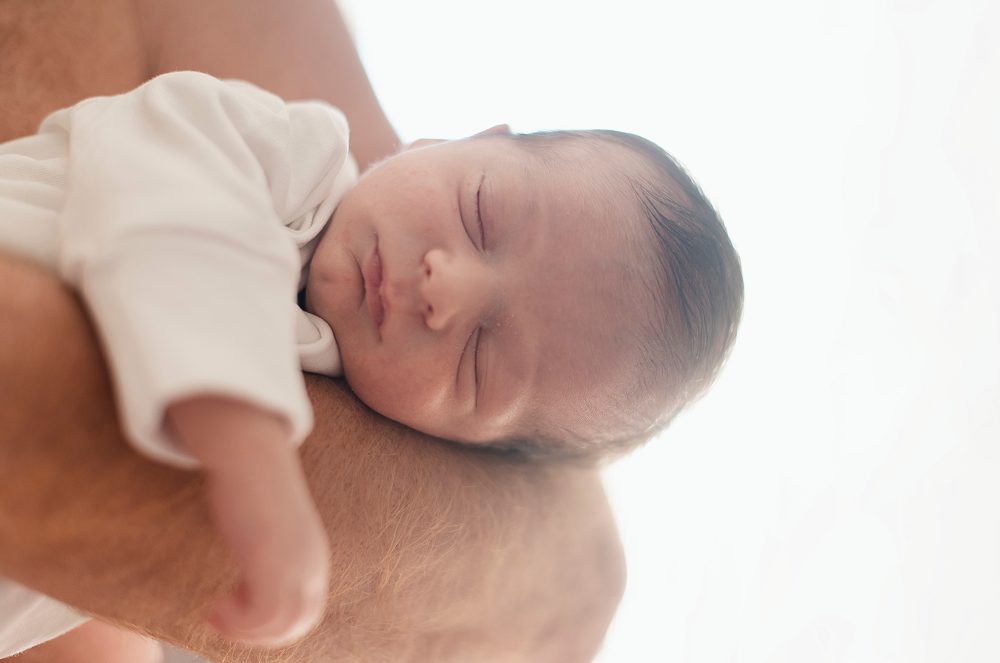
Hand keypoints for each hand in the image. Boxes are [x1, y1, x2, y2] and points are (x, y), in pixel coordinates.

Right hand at [168, 396, 329, 646]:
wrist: (250, 455)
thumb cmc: (252, 490)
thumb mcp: (272, 530)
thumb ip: (274, 555)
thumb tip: (258, 573)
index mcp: (314, 559)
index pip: (306, 615)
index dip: (273, 629)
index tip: (239, 619)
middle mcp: (312, 565)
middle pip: (298, 624)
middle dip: (259, 635)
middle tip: (223, 621)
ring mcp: (295, 563)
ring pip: (280, 625)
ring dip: (243, 629)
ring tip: (216, 614)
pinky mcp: (273, 559)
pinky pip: (262, 614)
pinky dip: (237, 621)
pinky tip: (215, 607)